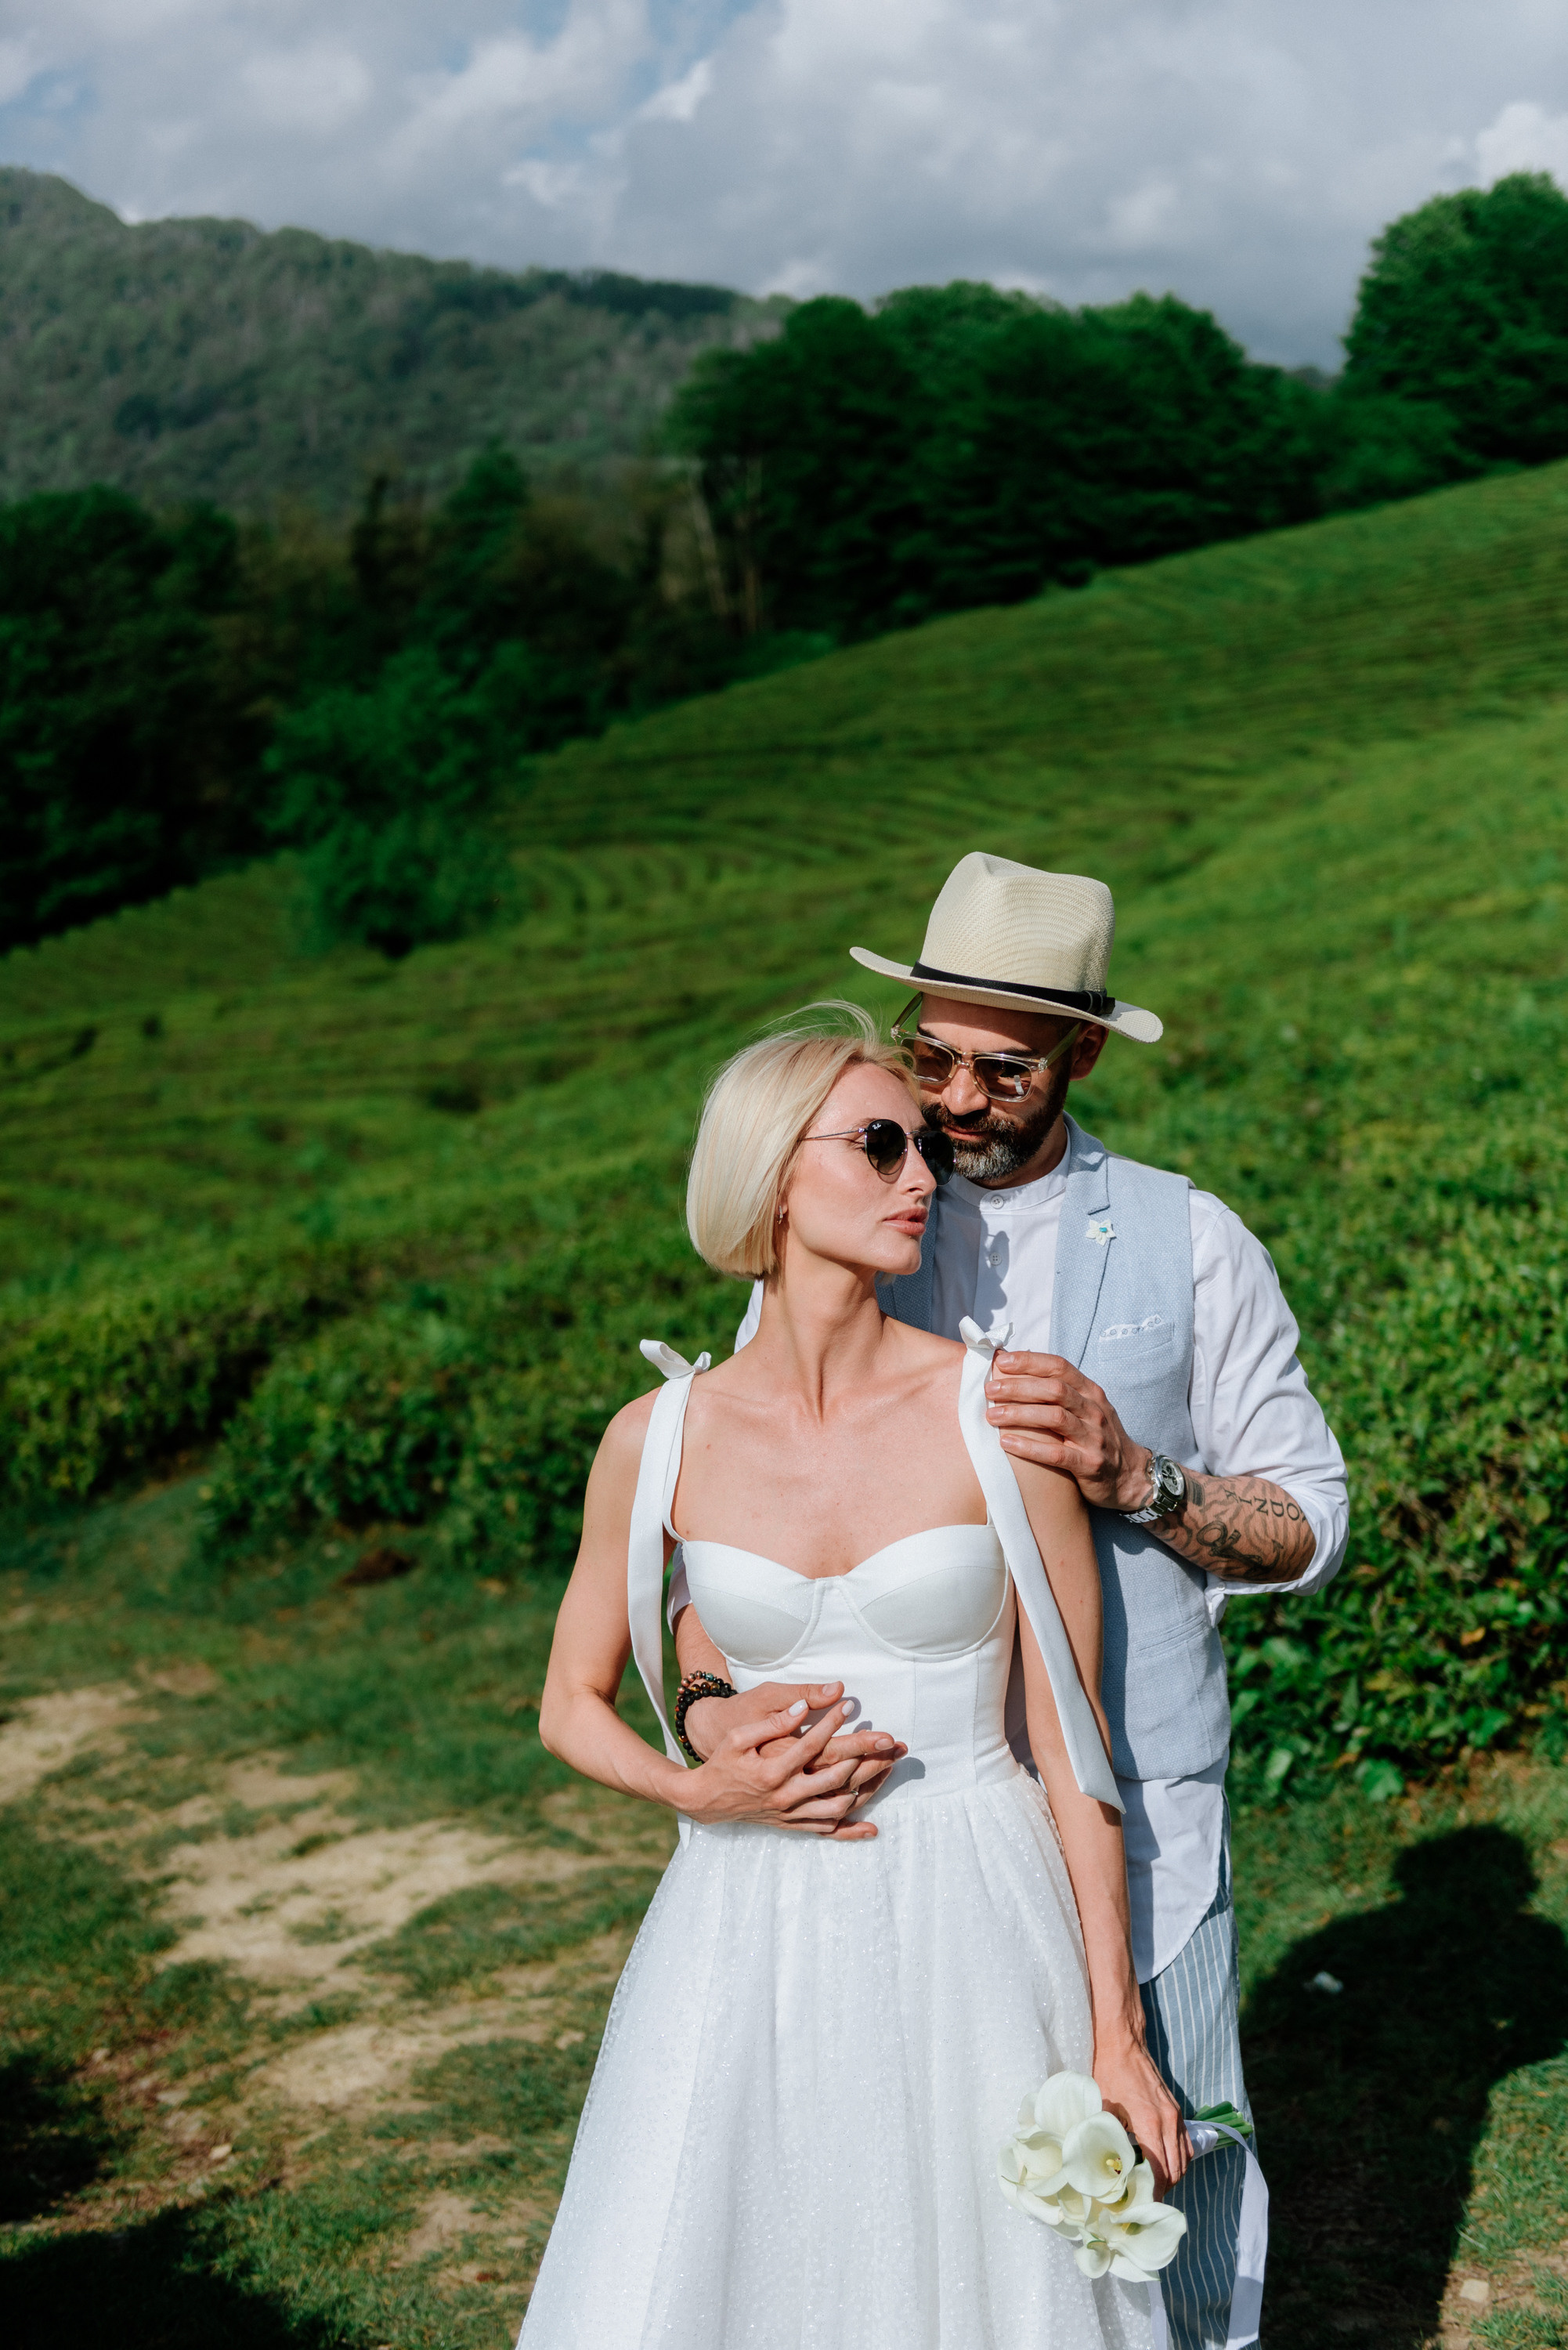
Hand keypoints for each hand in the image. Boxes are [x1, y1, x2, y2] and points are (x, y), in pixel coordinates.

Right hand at [681, 1698, 903, 1839]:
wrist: (706, 1800)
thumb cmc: (724, 1762)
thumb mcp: (740, 1737)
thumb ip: (773, 1723)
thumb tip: (804, 1708)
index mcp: (772, 1771)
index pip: (812, 1745)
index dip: (834, 1723)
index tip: (852, 1705)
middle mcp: (785, 1796)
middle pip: (836, 1776)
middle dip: (868, 1757)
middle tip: (891, 1740)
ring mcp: (790, 1814)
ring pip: (838, 1805)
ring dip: (867, 1788)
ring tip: (888, 1769)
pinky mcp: (792, 1825)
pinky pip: (827, 1831)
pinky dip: (851, 1830)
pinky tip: (872, 1826)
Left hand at [985, 1350, 1150, 1512]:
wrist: (1131, 1476)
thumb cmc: (1098, 1437)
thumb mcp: (1086, 1408)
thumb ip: (1060, 1390)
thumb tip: (1019, 1367)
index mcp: (1091, 1392)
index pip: (1060, 1368)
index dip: (1030, 1362)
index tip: (1002, 1361)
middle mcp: (1094, 1411)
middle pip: (1054, 1390)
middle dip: (1018, 1387)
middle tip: (990, 1389)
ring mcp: (1093, 1437)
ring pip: (1054, 1418)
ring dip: (1019, 1414)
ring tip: (991, 1415)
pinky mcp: (1089, 1464)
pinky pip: (1056, 1454)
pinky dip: (1029, 1447)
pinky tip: (1006, 1443)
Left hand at [1093, 2038, 1190, 2196]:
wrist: (1122, 2043)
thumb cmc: (1108, 2074)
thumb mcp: (1103, 2109)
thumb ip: (1108, 2141)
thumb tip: (1107, 2170)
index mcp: (1150, 2123)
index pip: (1159, 2171)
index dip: (1154, 2193)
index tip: (1143, 2206)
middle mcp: (1169, 2122)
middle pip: (1175, 2170)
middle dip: (1163, 2189)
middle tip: (1145, 2201)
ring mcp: (1176, 2116)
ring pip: (1184, 2159)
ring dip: (1172, 2176)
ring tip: (1153, 2187)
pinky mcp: (1176, 2111)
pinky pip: (1185, 2144)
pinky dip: (1178, 2160)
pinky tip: (1164, 2165)